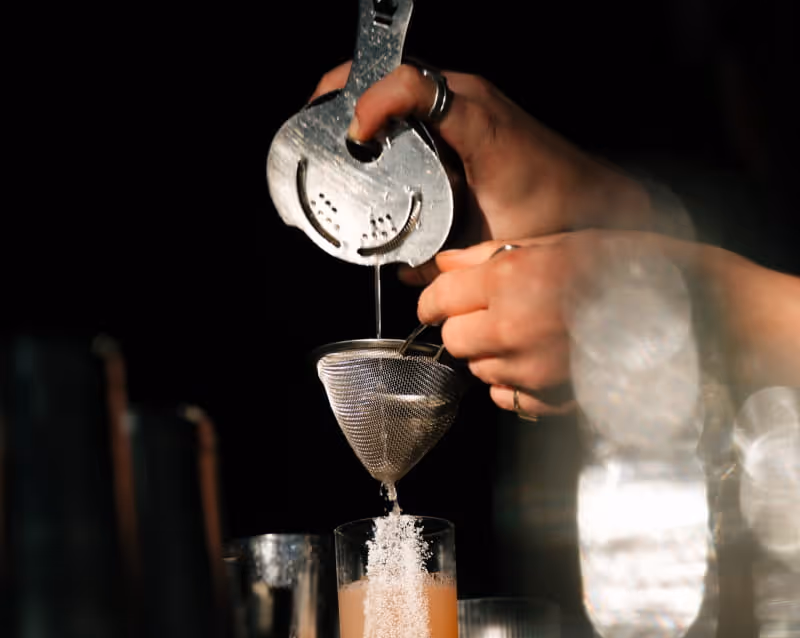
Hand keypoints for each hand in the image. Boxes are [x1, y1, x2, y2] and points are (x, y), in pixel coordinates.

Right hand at [311, 63, 653, 285]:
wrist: (594, 199)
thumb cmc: (554, 210)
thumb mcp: (492, 237)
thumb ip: (443, 255)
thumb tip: (403, 269)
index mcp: (475, 118)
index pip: (412, 83)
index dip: (371, 100)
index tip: (353, 134)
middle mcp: (469, 101)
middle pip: (395, 72)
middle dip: (350, 91)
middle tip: (319, 122)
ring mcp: (469, 103)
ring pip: (405, 83)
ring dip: (367, 99)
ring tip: (337, 131)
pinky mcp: (469, 116)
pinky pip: (419, 101)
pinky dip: (390, 112)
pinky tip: (375, 142)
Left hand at [419, 230, 799, 416]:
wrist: (687, 309)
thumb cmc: (628, 264)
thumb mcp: (557, 241)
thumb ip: (491, 255)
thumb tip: (446, 265)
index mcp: (512, 280)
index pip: (440, 298)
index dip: (432, 298)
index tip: (436, 300)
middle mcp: (514, 329)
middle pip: (452, 339)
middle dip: (460, 325)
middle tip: (483, 311)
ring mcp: (533, 370)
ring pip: (477, 369)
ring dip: (487, 353)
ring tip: (521, 332)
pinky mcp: (551, 398)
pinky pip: (506, 397)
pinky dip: (510, 381)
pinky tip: (535, 360)